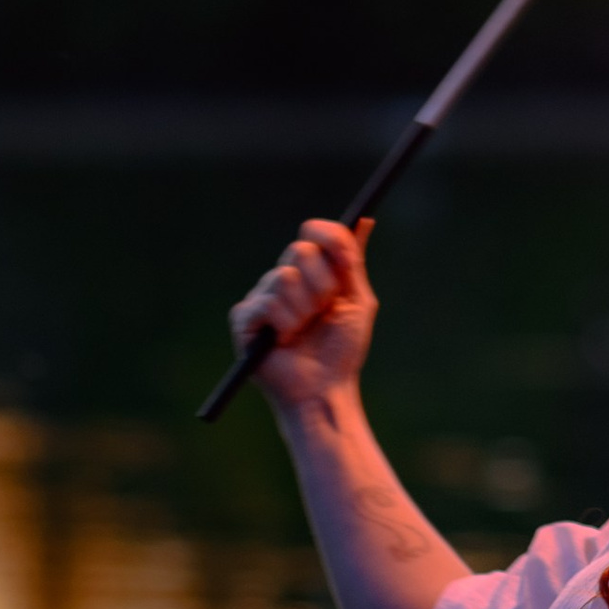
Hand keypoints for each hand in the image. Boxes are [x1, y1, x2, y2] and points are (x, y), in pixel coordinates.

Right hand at [233, 216, 376, 418]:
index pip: (312, 233)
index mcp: (310, 272)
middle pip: (299, 250)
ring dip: (305, 310)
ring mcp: (261, 298)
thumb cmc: (341, 351)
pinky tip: (285, 342)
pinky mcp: (244, 319)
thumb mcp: (356, 301)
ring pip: (284, 277)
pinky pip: (266, 303)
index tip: (347, 260)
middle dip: (322, 283)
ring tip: (304, 332)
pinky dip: (285, 325)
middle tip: (325, 310)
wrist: (325, 389)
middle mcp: (283, 279)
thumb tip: (364, 219)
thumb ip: (354, 262)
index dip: (329, 238)